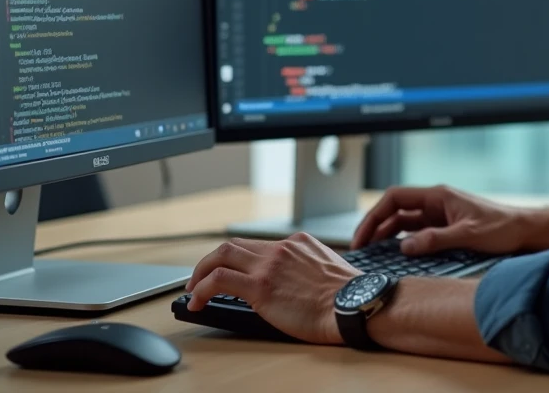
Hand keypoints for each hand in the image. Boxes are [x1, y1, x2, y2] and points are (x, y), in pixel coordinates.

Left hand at [185, 234, 359, 343]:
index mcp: (299, 243)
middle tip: (202, 277)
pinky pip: (219, 279)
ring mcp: (269, 265)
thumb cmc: (349, 297)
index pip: (259, 246)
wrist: (355, 304)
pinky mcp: (260, 287)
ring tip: (193, 289)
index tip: (232, 273)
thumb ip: (309, 269)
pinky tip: (197, 301)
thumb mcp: (329, 270)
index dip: (240, 260)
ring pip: (221, 255)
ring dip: (201, 271)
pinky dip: (201, 288)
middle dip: (212, 260)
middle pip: (235, 245)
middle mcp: (282, 249)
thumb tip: (297, 285)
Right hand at [351, 185, 534, 255]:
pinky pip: (417, 232)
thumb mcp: (467, 235)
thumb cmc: (502, 228)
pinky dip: (403, 241)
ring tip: (371, 253)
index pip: (395, 198)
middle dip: (375, 226)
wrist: (525, 231)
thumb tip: (404, 247)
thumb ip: (435, 240)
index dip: (374, 215)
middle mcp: (435, 202)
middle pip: (395, 210)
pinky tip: (396, 254)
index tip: (363, 236)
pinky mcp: (446, 226)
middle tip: (359, 248)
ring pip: (404, 222)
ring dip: (387, 234)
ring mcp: (440, 214)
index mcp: (438, 196)